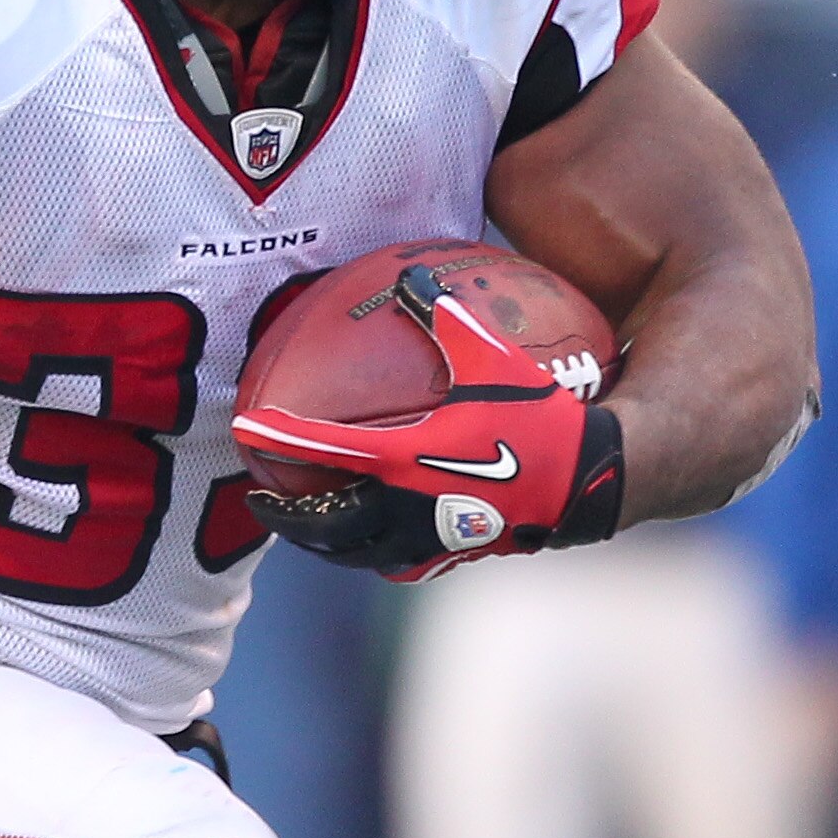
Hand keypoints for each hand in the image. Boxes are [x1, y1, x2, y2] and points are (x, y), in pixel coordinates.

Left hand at [234, 263, 624, 577]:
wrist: (589, 479)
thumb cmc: (539, 415)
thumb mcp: (489, 355)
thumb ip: (443, 315)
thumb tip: (409, 276)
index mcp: (404, 457)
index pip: (325, 449)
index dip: (281, 438)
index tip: (247, 430)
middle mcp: (407, 506)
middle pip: (328, 524)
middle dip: (290, 516)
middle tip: (263, 499)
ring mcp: (431, 538)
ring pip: (361, 552)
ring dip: (327, 542)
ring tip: (308, 528)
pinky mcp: (459, 554)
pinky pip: (404, 560)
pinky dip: (378, 552)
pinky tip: (378, 539)